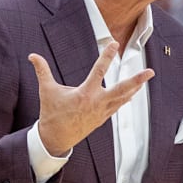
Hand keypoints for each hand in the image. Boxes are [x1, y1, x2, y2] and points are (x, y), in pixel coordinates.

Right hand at [28, 41, 154, 155]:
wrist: (56, 139)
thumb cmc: (51, 113)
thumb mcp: (47, 91)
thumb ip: (42, 71)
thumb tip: (32, 55)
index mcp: (85, 94)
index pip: (99, 70)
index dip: (107, 56)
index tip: (114, 44)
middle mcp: (97, 102)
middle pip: (121, 89)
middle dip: (137, 80)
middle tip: (150, 72)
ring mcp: (102, 112)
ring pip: (122, 98)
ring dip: (134, 87)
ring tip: (145, 78)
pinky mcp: (102, 119)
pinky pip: (117, 106)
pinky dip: (125, 98)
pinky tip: (132, 93)